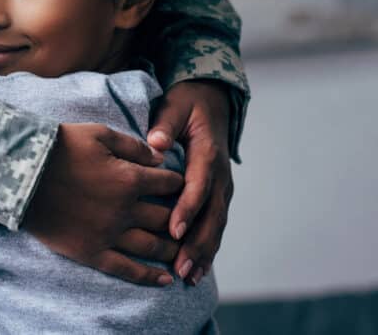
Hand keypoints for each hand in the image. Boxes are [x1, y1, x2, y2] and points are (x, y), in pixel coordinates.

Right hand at [23, 123, 183, 285]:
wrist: (21, 173)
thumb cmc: (59, 147)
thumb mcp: (99, 134)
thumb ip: (133, 146)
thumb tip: (159, 158)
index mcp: (129, 179)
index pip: (170, 184)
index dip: (179, 183)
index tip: (181, 186)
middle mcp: (125, 210)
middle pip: (166, 218)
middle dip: (181, 219)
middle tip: (188, 221)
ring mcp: (108, 234)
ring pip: (152, 246)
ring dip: (172, 249)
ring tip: (182, 251)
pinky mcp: (91, 252)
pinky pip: (126, 269)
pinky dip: (148, 277)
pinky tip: (164, 279)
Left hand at [147, 79, 232, 284]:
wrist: (212, 102)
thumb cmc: (188, 104)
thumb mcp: (176, 105)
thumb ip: (165, 123)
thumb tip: (156, 143)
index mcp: (208, 154)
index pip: (198, 186)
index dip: (187, 209)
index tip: (172, 230)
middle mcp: (220, 175)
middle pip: (211, 214)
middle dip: (197, 243)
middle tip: (180, 267)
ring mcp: (222, 187)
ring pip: (216, 224)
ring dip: (204, 252)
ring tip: (187, 276)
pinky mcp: (218, 195)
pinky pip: (214, 224)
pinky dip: (207, 248)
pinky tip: (197, 270)